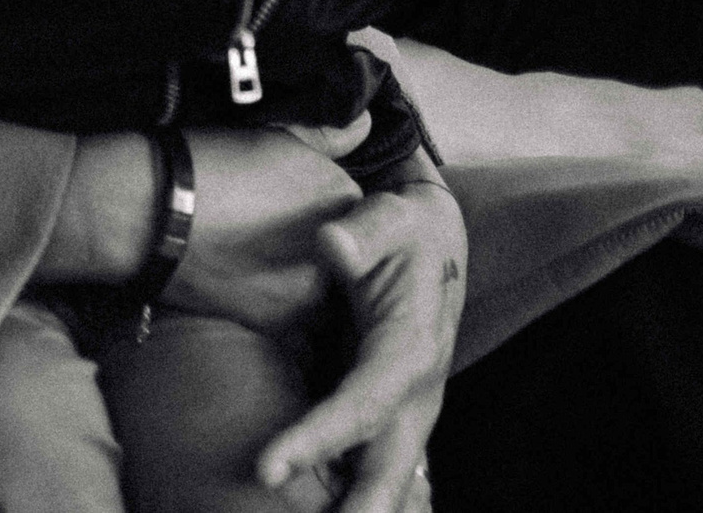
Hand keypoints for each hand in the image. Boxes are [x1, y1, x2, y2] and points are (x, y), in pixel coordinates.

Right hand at [161, 127, 364, 334]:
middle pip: (340, 250)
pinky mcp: (281, 322)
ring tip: (250, 257)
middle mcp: (339, 247)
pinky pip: (291, 316)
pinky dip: (271, 300)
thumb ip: (323, 137)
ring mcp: (312, 289)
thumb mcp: (267, 135)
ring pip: (316, 285)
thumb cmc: (201, 163)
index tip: (279, 199)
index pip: (346, 203)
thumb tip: (365, 125)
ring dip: (295, 275)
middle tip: (264, 231)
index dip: (311, 202)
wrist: (147, 212)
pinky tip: (241, 279)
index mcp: (340, 192)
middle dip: (311, 243)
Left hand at [256, 177, 464, 512]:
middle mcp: (416, 390)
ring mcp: (408, 407)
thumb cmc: (403, 229)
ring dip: (358, 509)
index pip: (361, 405)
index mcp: (412, 349)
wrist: (434, 239)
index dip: (318, 439)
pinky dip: (354, 497)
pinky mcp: (392, 410)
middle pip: (387, 467)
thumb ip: (363, 232)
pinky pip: (373, 463)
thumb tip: (332, 243)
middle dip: (356, 510)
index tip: (268, 468)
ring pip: (387, 476)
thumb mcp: (388, 218)